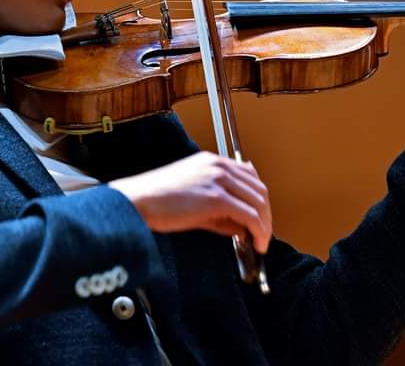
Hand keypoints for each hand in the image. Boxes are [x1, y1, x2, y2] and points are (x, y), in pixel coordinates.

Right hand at [109, 151, 272, 252]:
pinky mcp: (217, 197)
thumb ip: (220, 210)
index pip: (250, 176)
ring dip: (265, 226)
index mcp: (212, 161)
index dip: (260, 199)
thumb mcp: (195, 198)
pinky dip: (258, 231)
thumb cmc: (157, 200)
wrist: (138, 200)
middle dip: (266, 215)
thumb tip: (241, 227)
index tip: (261, 216)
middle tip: (264, 235)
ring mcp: (219, 180)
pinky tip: (255, 243)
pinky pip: (249, 215)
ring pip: (258, 202)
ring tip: (261, 243)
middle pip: (259, 189)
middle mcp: (219, 166)